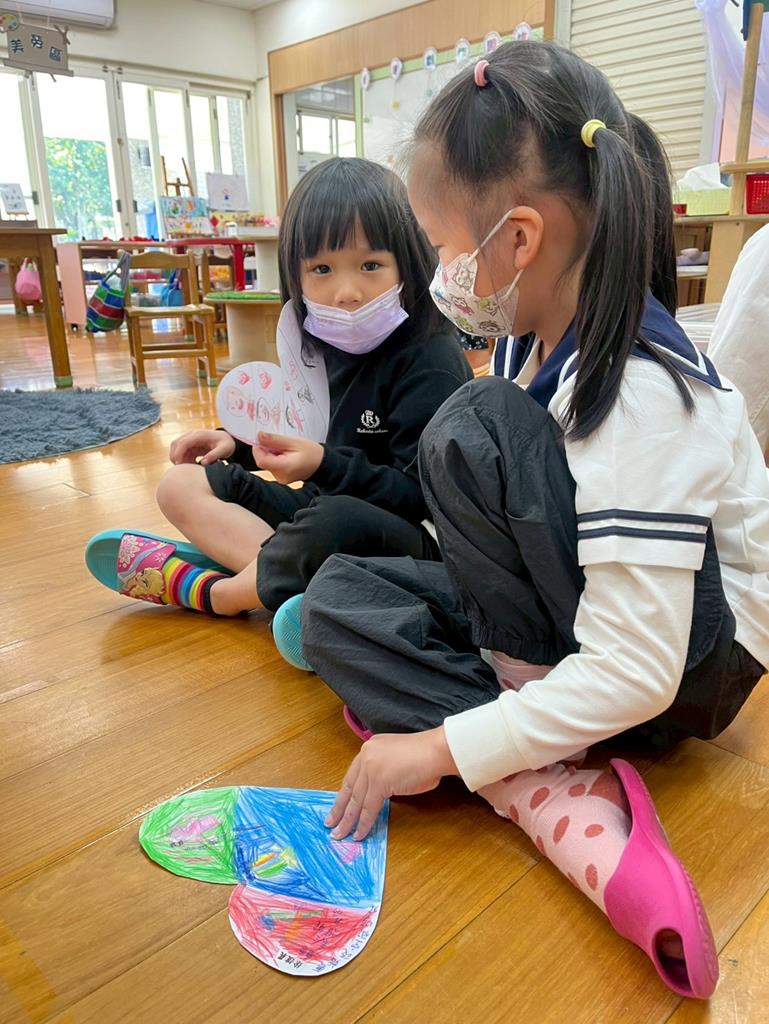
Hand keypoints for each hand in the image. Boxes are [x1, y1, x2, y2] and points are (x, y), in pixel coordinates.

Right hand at [169, 429, 235, 465]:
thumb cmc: (226, 444)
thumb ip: (214, 455)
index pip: (183, 442)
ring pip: (176, 448)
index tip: (179, 464)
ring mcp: (190, 440)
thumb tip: (203, 463)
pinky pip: (181, 453)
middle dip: (175, 457)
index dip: (178, 453)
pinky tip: (192, 466)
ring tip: (189, 468)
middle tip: (182, 469)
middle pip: (175, 444)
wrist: (227, 440)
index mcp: (199, 435)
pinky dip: (183, 460)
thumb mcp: (224, 449)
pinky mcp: (190, 446)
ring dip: (178, 459)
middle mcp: (192, 435)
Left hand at [252, 433, 323, 484]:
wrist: (322, 464)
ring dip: (271, 453)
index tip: (263, 439)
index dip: (258, 449)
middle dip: (266, 450)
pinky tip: (285, 454)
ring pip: (267, 463)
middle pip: (263, 461)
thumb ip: (275, 439)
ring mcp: (280, 478)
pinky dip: (275, 458)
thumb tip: (259, 436)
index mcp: (284, 468)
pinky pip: (272, 466)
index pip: (261, 460)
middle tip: (278, 442)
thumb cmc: (311, 452)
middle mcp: (280, 476)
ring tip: (285, 448)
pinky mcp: (281, 478)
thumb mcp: (294, 441)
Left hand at [325, 728, 457, 840]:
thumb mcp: (396, 759)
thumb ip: (384, 772)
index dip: (345, 793)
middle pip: (350, 788)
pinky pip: (369, 808)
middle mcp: (366, 756)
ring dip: (347, 821)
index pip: (353, 775)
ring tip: (339, 835)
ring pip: (356, 800)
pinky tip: (358, 834)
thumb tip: (379, 792)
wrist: (436, 750)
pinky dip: (363, 823)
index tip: (338, 806)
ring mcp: (371, 769)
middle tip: (330, 824)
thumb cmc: (424, 756)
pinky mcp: (379, 783)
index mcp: (370, 748)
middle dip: (339, 809)